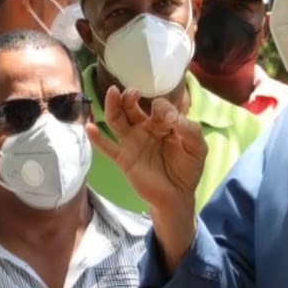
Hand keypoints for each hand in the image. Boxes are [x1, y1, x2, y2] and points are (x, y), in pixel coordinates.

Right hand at [87, 86, 206, 212]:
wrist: (177, 196)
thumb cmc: (188, 169)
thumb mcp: (198, 148)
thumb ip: (190, 130)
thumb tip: (172, 116)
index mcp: (163, 123)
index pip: (158, 107)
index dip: (162, 108)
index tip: (169, 119)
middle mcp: (144, 128)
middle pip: (131, 107)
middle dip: (130, 96)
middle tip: (132, 91)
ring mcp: (132, 143)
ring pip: (117, 120)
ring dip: (113, 105)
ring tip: (112, 93)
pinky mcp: (123, 159)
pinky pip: (107, 147)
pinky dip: (97, 138)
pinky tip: (89, 127)